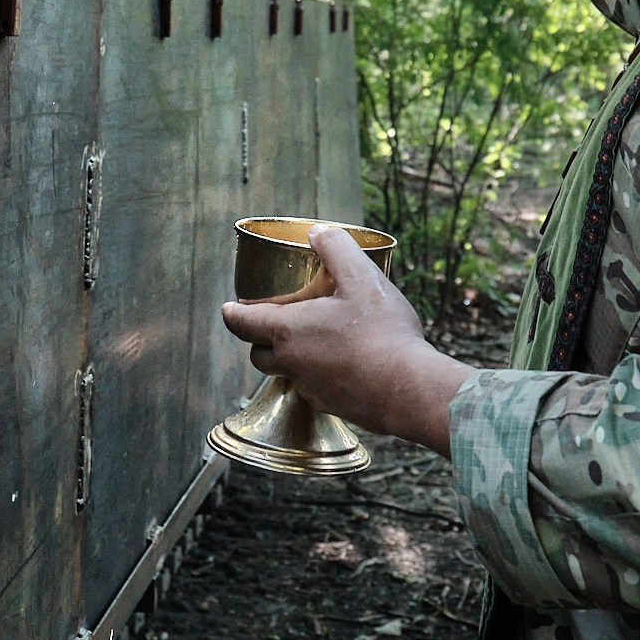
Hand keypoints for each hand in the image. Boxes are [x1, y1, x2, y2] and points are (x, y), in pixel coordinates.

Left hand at [221, 224, 470, 456]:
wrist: (410, 390)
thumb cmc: (382, 333)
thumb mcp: (361, 277)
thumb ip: (336, 249)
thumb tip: (318, 232)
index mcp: (288, 332)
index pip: (241, 324)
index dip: (232, 314)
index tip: (230, 308)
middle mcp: (292, 365)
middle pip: (259, 354)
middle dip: (259, 338)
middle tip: (273, 321)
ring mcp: (312, 390)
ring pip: (289, 373)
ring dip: (292, 357)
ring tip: (315, 338)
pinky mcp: (334, 407)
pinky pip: (316, 389)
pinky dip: (320, 374)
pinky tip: (346, 361)